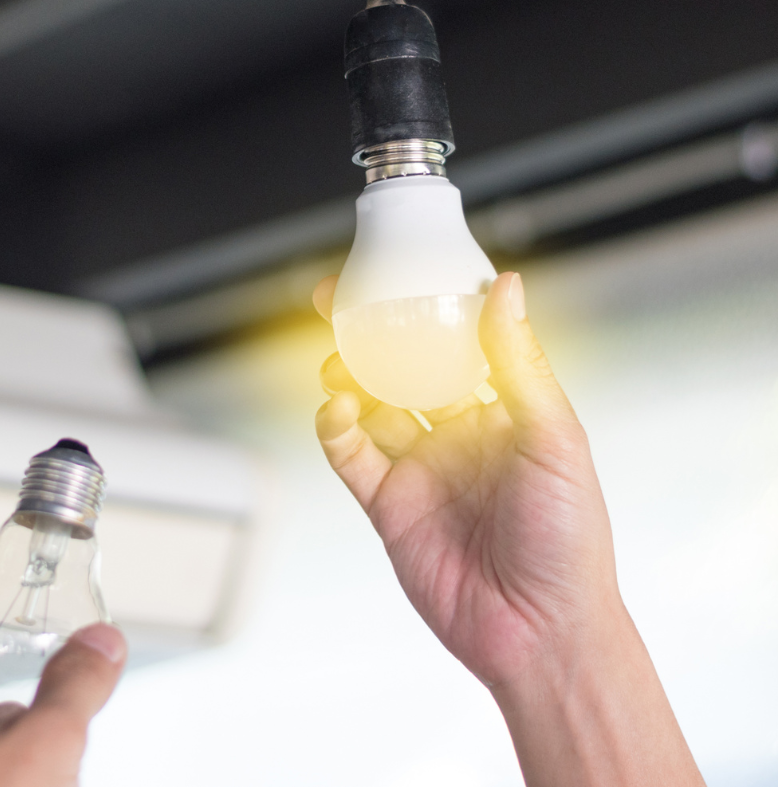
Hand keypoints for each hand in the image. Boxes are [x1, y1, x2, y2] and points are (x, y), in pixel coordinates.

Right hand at [315, 271, 702, 785]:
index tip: (396, 272)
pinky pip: (350, 456)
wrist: (540, 632)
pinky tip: (336, 412)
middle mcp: (458, 436)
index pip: (456, 344)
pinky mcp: (387, 506)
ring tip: (337, 363)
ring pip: (369, 406)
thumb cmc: (570, 542)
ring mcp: (420, 469)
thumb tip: (506, 289)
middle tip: (338, 302)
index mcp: (503, 413)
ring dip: (347, 378)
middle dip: (369, 335)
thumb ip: (518, 364)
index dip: (423, 308)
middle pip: (401, 369)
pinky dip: (335, 429)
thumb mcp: (554, 438)